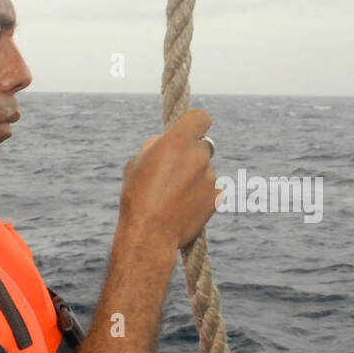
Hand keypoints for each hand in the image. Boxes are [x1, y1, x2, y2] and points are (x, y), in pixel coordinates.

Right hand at [119, 109, 218, 250]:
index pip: (200, 117)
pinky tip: (183, 206)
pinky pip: (210, 189)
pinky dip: (200, 194)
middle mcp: (199, 155)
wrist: (150, 235)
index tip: (190, 131)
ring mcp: (211, 177)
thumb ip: (156, 147)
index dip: (195, 123)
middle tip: (174, 170)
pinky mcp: (217, 197)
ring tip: (173, 196)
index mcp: (178, 141)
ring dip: (194, 176)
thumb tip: (165, 143)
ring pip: (205, 169)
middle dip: (191, 154)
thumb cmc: (137, 197)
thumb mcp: (136, 163)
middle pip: (203, 145)